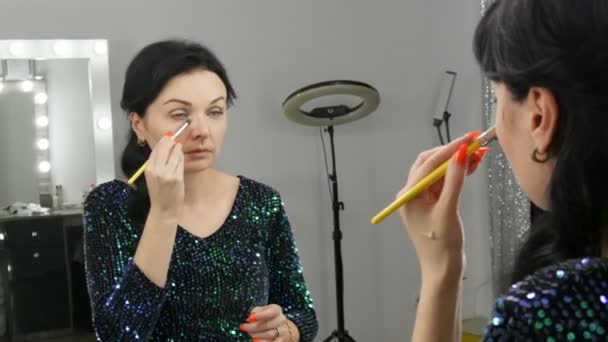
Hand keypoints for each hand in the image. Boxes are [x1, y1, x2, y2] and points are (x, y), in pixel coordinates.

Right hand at [145, 133, 183, 219]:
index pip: (156, 149)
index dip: (163, 141)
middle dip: (171, 141)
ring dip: (178, 149)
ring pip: (174, 154)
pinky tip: (181, 157)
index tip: (169, 136)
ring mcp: (167, 173)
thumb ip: (157, 162)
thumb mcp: (153, 176)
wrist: (164, 209)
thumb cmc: (160, 193)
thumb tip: (165, 146)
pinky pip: (180, 162)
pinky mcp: (176, 177)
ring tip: (179, 147)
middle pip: (164, 148)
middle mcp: (156, 170)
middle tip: (176, 138)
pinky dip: (181, 158)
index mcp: (149, 169)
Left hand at [240, 304, 293, 341]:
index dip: (260, 315)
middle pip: (267, 324)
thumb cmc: (269, 318)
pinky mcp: (282, 340)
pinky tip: (255, 341)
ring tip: (250, 334)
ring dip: (256, 335)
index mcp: (276, 310)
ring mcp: (282, 331)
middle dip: (252, 327)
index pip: (270, 312)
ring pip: (269, 334)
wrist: (283, 328)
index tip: (249, 319)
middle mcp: (281, 320)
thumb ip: (256, 311)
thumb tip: (251, 317)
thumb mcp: (263, 310)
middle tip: (243, 327)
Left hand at [398, 132, 489, 280]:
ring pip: (439, 172)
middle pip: (431, 163)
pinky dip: (456, 174)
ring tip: (479, 154)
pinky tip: (471, 166)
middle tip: (476, 144)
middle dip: (453, 152)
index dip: (450, 148)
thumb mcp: (449, 210)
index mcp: (409, 195)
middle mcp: (411, 193)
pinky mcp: (432, 204)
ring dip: (457, 162)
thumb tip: (460, 153)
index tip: (471, 138)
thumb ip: (454, 180)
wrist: (442, 271)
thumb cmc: (442, 245)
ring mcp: (421, 199)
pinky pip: (443, 182)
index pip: (429, 163)